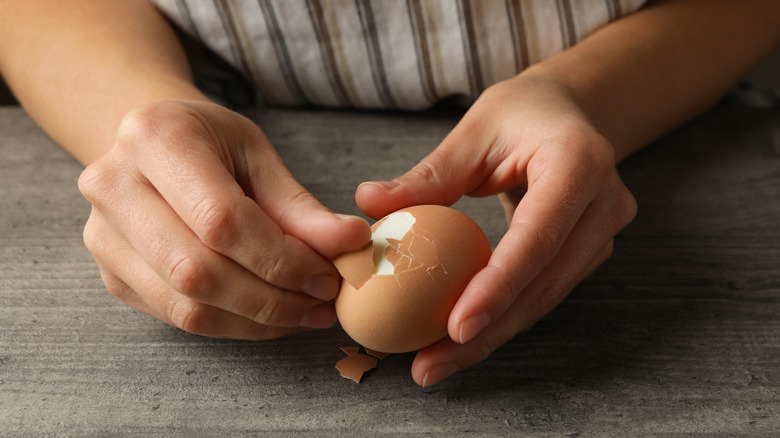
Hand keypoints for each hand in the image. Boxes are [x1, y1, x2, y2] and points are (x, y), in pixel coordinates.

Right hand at [79, 100, 370, 338]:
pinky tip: (272, 316)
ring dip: (257, 320)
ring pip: (186, 305)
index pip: (221, 219)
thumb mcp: (259, 154)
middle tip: (323, 302)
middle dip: (272, 298)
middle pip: (198, 270)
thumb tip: (350, 244)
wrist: (154, 147)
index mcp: (154, 138)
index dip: (281, 258)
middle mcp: (113, 187)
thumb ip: (300, 206)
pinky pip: (178, 317)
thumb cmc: (212, 143)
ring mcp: (104, 236)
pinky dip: (234, 325)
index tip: (328, 275)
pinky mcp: (112, 275)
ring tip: (306, 313)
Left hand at [356, 76, 636, 385]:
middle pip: (544, 283)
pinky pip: (543, 291)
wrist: (571, 113)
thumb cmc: (521, 113)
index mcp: (579, 162)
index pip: (538, 236)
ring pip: (545, 298)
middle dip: (488, 332)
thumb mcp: (474, 130)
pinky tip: (461, 339)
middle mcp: (604, 204)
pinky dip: (502, 317)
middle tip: (431, 365)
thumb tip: (368, 202)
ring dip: (492, 335)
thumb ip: (428, 174)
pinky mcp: (589, 251)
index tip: (456, 328)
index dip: (498, 287)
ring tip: (436, 362)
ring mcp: (603, 232)